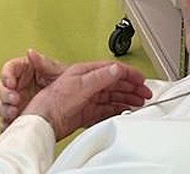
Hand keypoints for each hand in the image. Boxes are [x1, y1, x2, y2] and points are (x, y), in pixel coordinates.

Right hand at [0, 49, 66, 128]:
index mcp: (25, 71)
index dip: (7, 75)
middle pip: (2, 88)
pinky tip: (13, 124)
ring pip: (2, 105)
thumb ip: (44, 63)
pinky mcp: (20, 116)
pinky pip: (8, 120)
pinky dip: (8, 123)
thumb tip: (31, 53)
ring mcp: (17, 102)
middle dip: (5, 95)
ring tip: (15, 113)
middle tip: (15, 100)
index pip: (9, 69)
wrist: (78, 104)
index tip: (11, 83)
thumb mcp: (57, 72)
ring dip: (5, 109)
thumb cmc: (66, 84)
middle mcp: (18, 86)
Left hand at [22, 61, 152, 140]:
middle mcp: (87, 84)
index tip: (141, 80)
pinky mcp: (87, 113)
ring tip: (139, 102)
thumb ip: (100, 77)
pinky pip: (107, 110)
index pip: (112, 69)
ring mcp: (88, 98)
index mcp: (85, 72)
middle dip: (132, 87)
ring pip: (113, 96)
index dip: (129, 74)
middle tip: (145, 93)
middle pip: (115, 83)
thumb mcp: (80, 85)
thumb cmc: (54, 99)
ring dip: (127, 98)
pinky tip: (125, 111)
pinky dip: (118, 109)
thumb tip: (116, 69)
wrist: (44, 120)